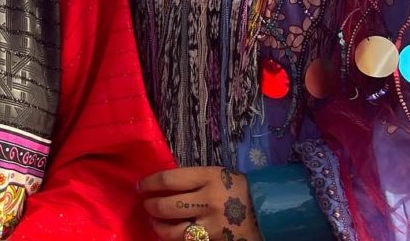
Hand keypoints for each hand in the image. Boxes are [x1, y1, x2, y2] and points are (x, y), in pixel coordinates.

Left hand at [139, 167, 261, 240]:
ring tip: (154, 223)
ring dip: (158, 227)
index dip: (148, 184)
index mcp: (208, 178)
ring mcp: (213, 226)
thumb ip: (191, 179)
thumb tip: (160, 185)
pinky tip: (172, 235)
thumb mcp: (215, 174)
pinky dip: (176, 239)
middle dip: (150, 207)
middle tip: (146, 205)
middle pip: (166, 206)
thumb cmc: (237, 189)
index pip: (167, 179)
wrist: (269, 211)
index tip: (140, 186)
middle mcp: (208, 201)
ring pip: (173, 231)